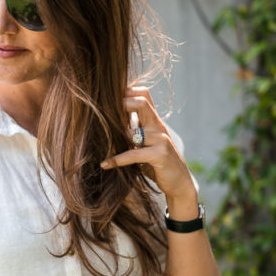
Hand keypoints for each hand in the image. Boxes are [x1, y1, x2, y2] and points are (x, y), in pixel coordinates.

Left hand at [100, 86, 197, 216]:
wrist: (178, 183)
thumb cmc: (156, 164)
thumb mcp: (144, 145)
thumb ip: (132, 132)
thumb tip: (106, 124)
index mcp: (153, 121)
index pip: (143, 95)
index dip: (126, 92)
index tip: (107, 98)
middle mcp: (158, 126)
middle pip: (141, 102)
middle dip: (121, 104)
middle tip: (101, 113)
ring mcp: (160, 139)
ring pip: (132, 131)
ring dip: (113, 138)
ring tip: (97, 143)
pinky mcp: (160, 154)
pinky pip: (134, 153)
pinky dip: (117, 160)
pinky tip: (105, 164)